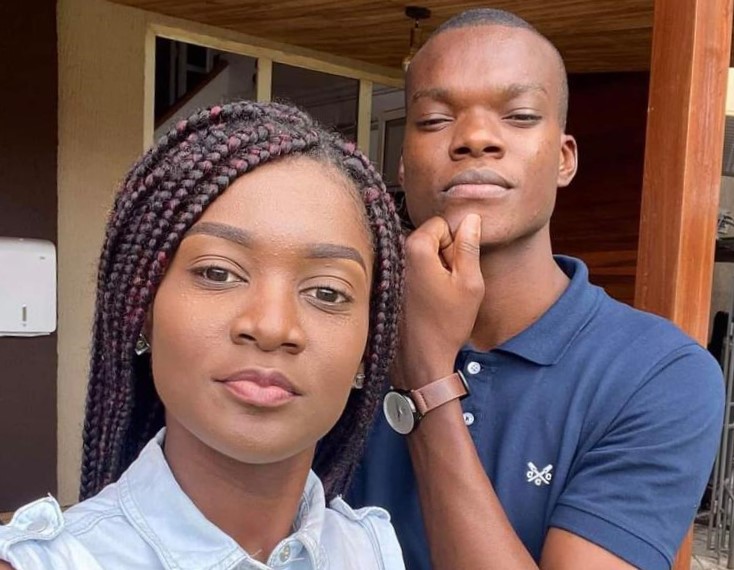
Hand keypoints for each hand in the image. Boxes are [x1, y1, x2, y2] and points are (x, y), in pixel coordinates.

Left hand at [393, 214, 483, 389]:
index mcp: (415, 248)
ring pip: (419, 252)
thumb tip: (471, 218)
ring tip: (436, 293)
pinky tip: (424, 300)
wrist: (422, 356)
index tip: (454, 268)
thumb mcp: (469, 283)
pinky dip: (419, 278)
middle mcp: (396, 253)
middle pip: (427, 237)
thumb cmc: (447, 324)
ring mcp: (388, 268)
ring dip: (431, 267)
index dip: (454, 243)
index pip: (441, 224)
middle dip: (442, 254)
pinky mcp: (386, 282)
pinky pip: (409, 267)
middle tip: (446, 283)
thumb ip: (469, 245)